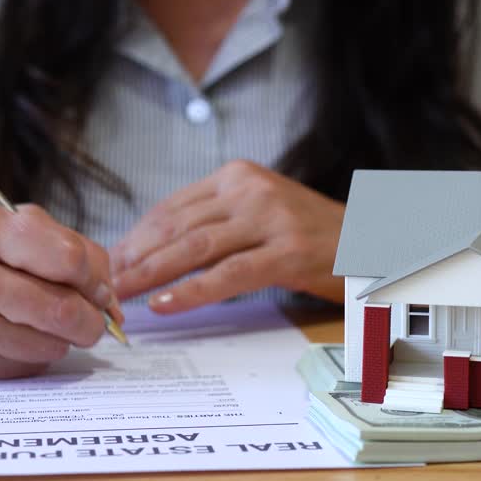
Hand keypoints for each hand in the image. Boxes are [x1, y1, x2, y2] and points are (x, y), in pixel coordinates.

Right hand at [0, 202, 121, 378]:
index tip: (99, 286)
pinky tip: (17, 335)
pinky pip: (20, 368)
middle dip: (91, 320)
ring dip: (61, 339)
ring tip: (45, 321)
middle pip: (61, 310)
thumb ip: (55, 244)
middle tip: (92, 318)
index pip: (67, 259)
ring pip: (46, 346)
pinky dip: (33, 356)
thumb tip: (108, 294)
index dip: (97, 278)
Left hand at [111, 160, 345, 312]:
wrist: (375, 240)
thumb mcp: (258, 213)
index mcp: (237, 176)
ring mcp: (271, 219)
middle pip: (177, 226)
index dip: (136, 237)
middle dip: (136, 257)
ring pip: (196, 248)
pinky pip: (228, 274)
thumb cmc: (310, 235)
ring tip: (123, 294)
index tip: (110, 261)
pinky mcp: (288, 252)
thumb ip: (214, 223)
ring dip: (153, 274)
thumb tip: (153, 250)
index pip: (172, 208)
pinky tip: (166, 304)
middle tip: (105, 282)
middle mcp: (251, 189)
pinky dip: (192, 291)